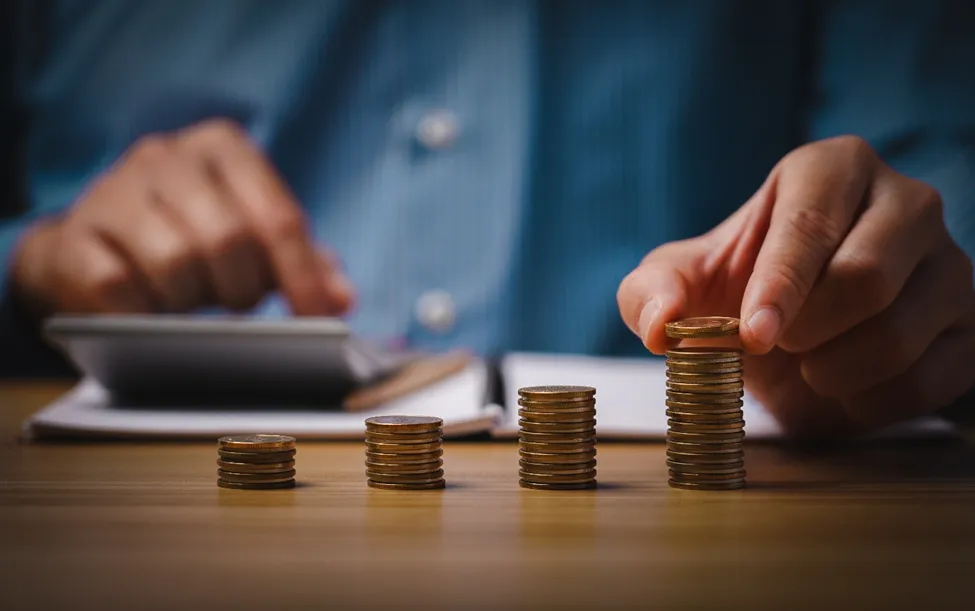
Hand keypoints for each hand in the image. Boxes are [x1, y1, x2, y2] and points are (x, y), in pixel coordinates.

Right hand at [12, 119, 354, 317]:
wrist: (91, 246)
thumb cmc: (189, 236)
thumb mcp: (251, 235)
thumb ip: (301, 261)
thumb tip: (341, 298)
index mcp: (222, 147)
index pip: (277, 217)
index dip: (302, 276)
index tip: (319, 318)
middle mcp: (166, 157)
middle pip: (229, 239)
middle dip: (243, 289)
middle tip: (239, 307)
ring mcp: (112, 192)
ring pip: (175, 262)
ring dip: (193, 301)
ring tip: (192, 305)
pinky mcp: (73, 237)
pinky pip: (118, 286)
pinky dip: (143, 312)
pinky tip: (148, 311)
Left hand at [617, 136, 974, 436]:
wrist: (797, 339)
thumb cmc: (737, 293)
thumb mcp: (680, 284)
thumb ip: (649, 292)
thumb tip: (660, 325)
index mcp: (831, 170)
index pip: (810, 222)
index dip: (780, 286)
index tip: (753, 336)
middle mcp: (905, 202)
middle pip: (867, 276)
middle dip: (807, 330)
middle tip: (774, 348)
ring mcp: (950, 262)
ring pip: (901, 331)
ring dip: (833, 372)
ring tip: (807, 365)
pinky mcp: (971, 325)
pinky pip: (930, 378)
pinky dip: (869, 402)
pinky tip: (842, 387)